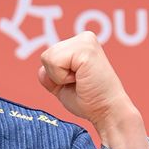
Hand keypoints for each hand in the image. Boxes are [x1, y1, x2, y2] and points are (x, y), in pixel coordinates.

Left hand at [38, 31, 148, 148]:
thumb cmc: (88, 101)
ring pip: (48, 58)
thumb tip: (41, 70)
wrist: (107, 111)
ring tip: (81, 80)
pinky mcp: (85, 48)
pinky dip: (62, 77)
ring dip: (60, 77)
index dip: (56, 76)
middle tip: (79, 83)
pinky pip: (54, 62)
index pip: (48, 57)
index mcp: (80, 44)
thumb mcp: (62, 86)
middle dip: (56, 76)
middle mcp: (84, 38)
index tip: (78, 82)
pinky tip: (81, 79)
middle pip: (46, 56)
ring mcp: (86, 41)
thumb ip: (49, 75)